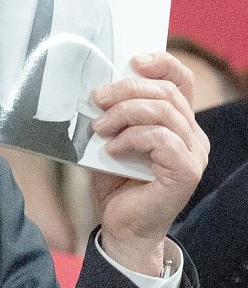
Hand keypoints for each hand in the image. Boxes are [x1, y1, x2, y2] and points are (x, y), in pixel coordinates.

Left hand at [89, 52, 208, 274]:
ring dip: (125, 113)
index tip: (132, 61)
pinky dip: (131, 138)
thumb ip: (113, 113)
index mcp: (178, 122)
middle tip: (96, 99)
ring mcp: (193, 154)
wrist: (120, 226)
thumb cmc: (114, 181)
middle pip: (167, 92)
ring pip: (165, 112)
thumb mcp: (110, 138)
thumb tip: (95, 87)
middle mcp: (192, 135)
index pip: (180, 80)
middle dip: (127, 89)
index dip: (161, 63)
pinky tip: (112, 150)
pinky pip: (161, 138)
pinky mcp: (186, 172)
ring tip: (100, 128)